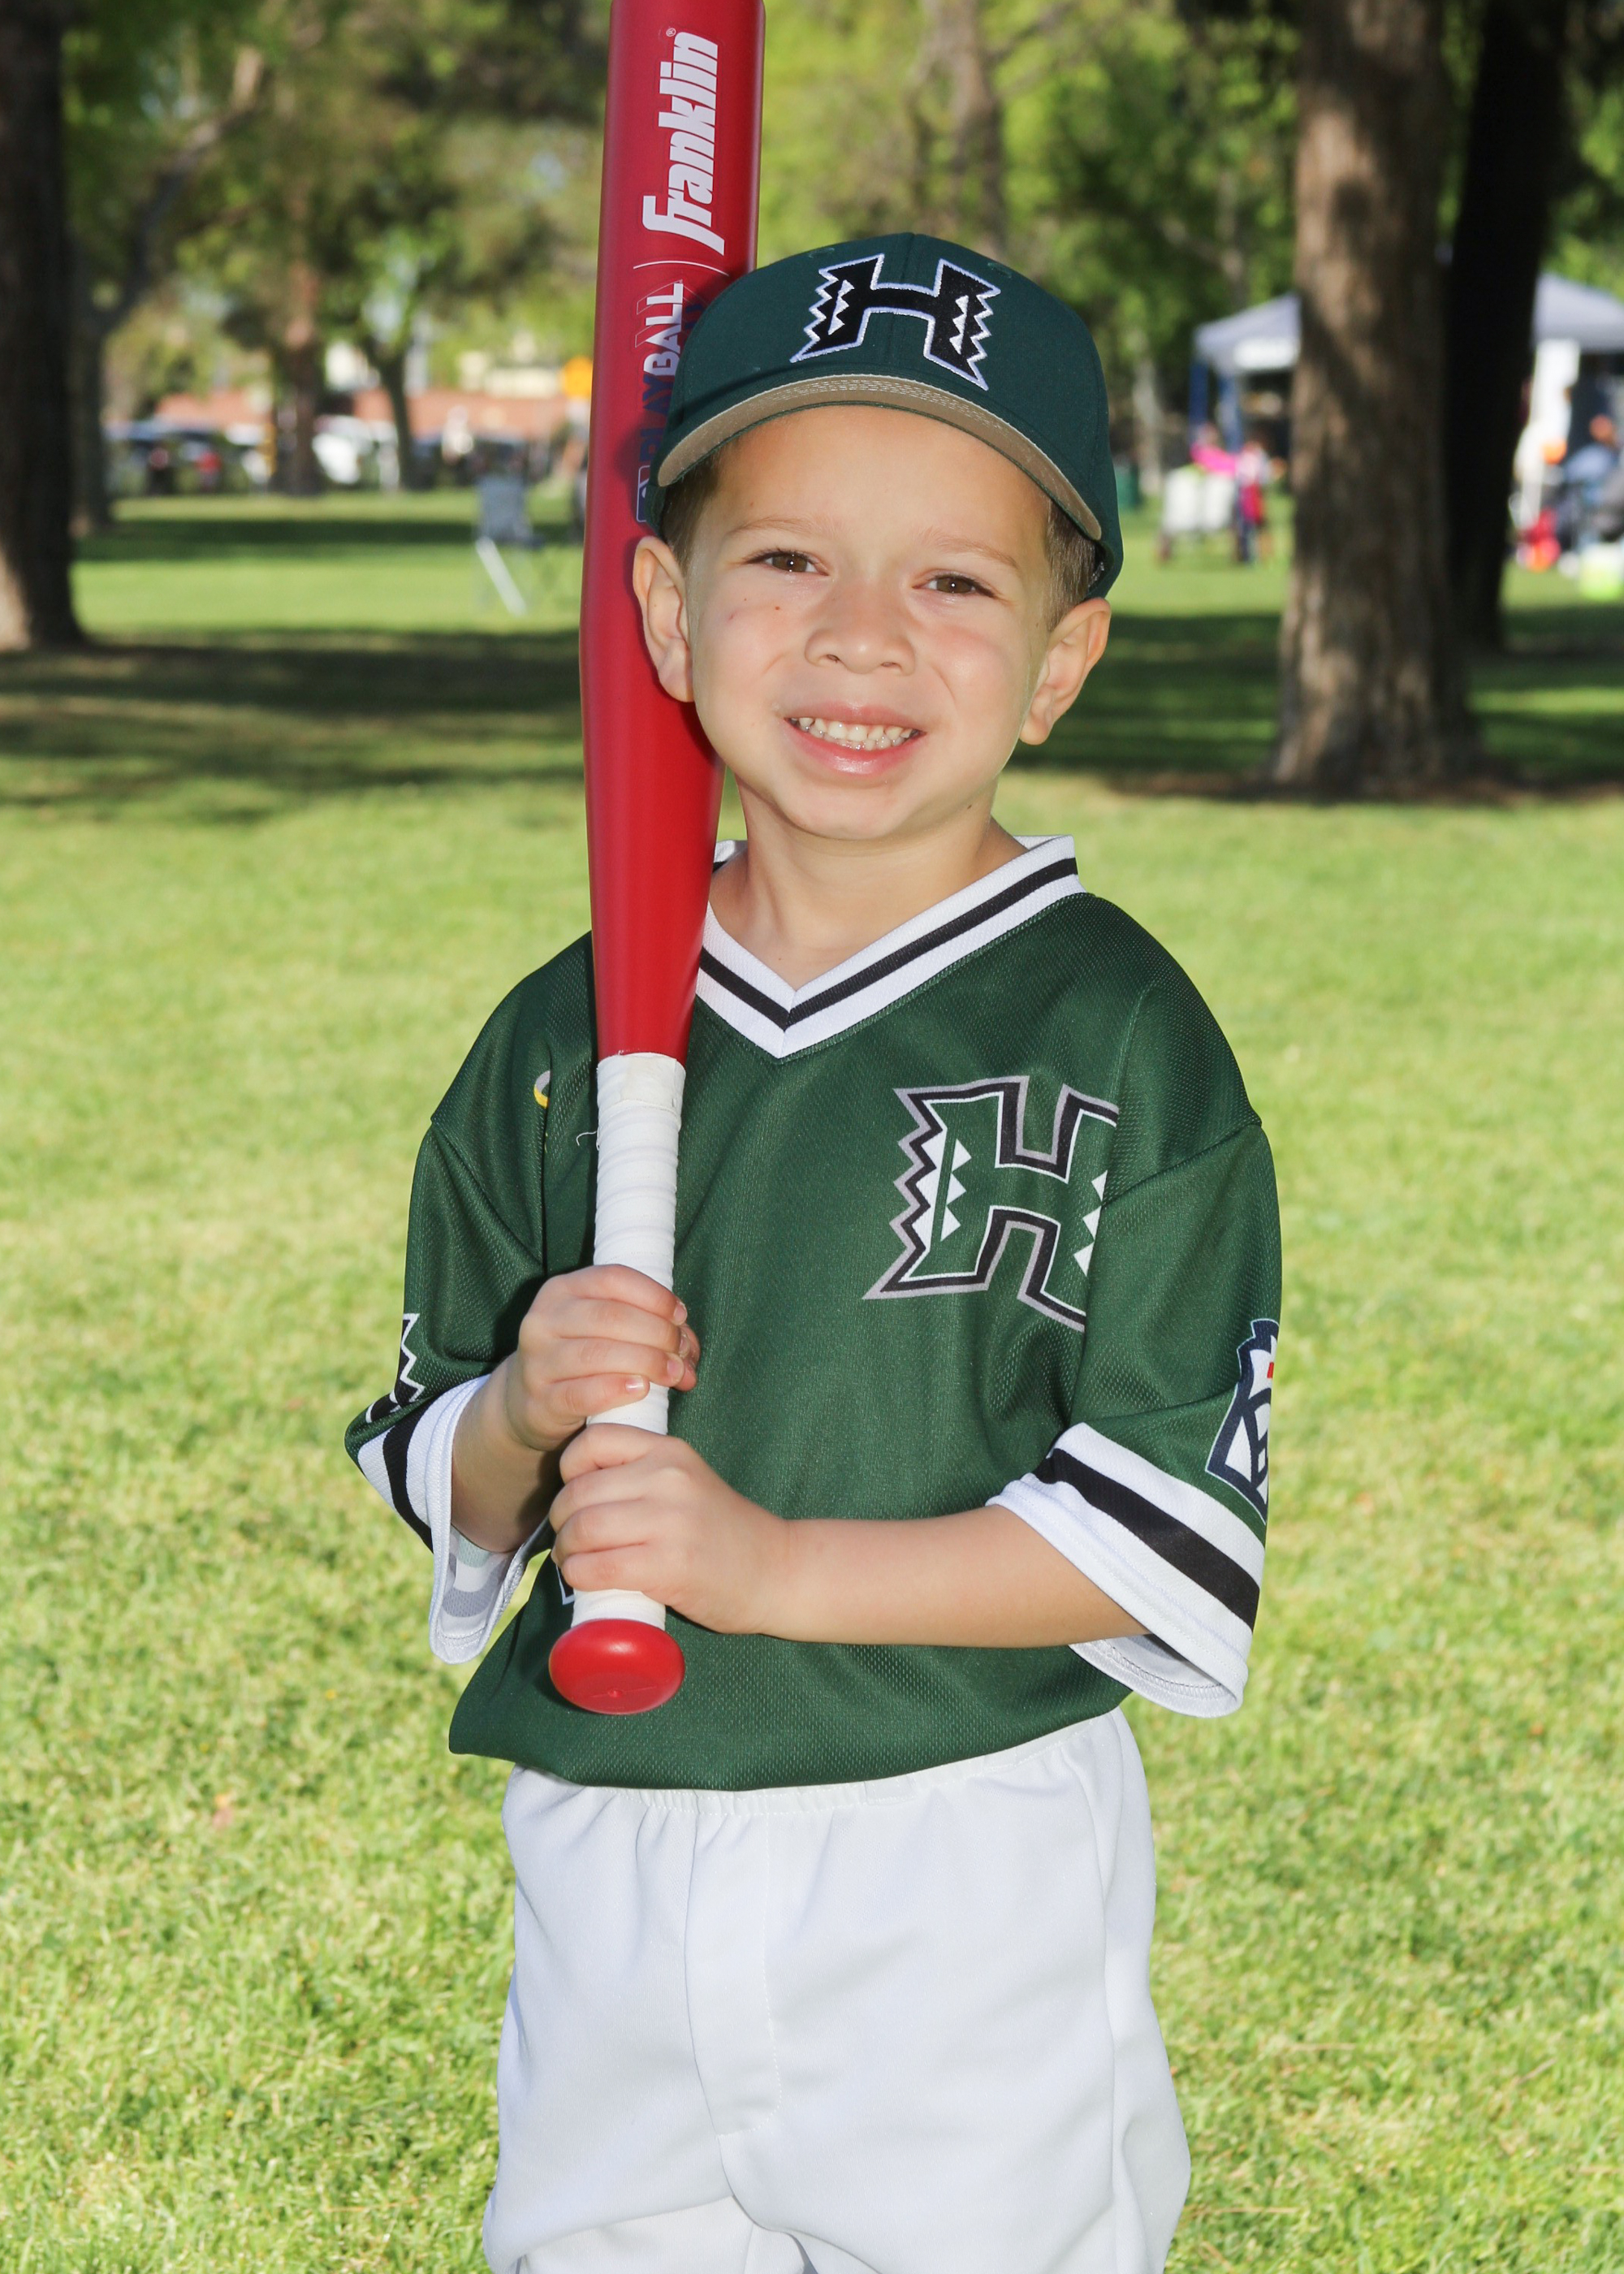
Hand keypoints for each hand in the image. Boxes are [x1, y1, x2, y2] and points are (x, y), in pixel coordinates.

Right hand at [499, 1265, 699, 1456]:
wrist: (527, 1403)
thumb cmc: (581, 1360)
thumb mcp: (606, 1333)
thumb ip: (650, 1331)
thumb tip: (688, 1348)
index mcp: (562, 1290)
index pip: (612, 1278)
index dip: (654, 1295)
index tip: (680, 1316)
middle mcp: (544, 1320)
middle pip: (610, 1316)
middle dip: (656, 1333)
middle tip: (681, 1354)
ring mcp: (538, 1361)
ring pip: (597, 1354)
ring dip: (645, 1362)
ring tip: (673, 1374)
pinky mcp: (540, 1401)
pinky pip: (581, 1394)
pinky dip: (616, 1390)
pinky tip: (641, 1390)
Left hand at [550, 1426, 788, 1633]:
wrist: (777, 1570)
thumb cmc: (723, 1531)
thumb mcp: (687, 1482)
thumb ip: (644, 1475)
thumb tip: (578, 1491)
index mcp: (670, 1451)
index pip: (593, 1441)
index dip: (570, 1470)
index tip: (576, 1496)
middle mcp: (668, 1479)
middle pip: (579, 1492)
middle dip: (560, 1521)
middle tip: (568, 1542)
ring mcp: (670, 1522)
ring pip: (583, 1528)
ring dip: (566, 1552)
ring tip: (574, 1563)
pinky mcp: (669, 1565)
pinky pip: (599, 1566)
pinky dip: (579, 1575)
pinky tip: (584, 1580)